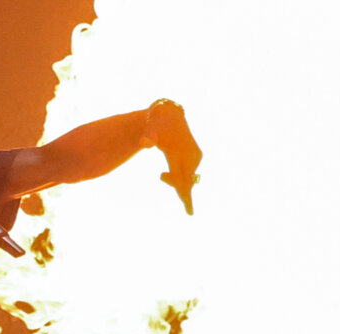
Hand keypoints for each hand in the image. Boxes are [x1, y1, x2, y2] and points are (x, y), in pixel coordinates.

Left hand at [142, 99, 202, 214]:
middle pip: (186, 181)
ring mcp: (195, 156)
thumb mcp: (151, 130)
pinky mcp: (195, 157)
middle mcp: (191, 155)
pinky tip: (173, 178)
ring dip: (177, 181)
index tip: (189, 211)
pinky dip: (181, 178)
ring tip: (163, 174)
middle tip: (167, 182)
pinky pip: (188, 174)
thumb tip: (144, 142)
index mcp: (181, 152)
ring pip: (187, 178)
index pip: (183, 178)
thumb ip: (148, 137)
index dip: (185, 195)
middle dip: (180, 190)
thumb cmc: (158, 125)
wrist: (169, 116)